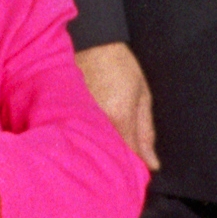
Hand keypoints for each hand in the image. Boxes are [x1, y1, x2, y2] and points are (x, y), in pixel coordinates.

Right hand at [76, 42, 157, 170]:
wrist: (92, 42)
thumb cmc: (120, 65)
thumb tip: (152, 164)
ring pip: (91, 149)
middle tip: (121, 166)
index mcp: (119, 116)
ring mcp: (78, 117)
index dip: (134, 169)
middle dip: (116, 165)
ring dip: (99, 154)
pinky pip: (78, 136)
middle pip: (107, 157)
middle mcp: (96, 120)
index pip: (128, 157)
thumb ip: (146, 132)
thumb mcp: (142, 96)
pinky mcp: (65, 113)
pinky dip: (86, 141)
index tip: (137, 175)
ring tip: (104, 151)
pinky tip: (88, 139)